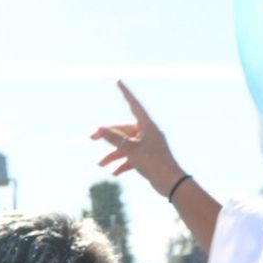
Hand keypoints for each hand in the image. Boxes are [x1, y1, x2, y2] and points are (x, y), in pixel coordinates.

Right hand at [91, 81, 185, 196]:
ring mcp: (148, 145)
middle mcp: (148, 132)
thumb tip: (100, 128)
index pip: (133, 104)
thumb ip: (114, 138)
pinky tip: (114, 173)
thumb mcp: (130, 149)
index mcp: (147, 125)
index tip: (118, 81)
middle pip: (123, 130)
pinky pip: (132, 157)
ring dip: (113, 155)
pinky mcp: (148, 157)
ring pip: (126, 146)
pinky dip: (123, 164)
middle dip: (107, 136)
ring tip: (100, 165)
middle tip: (91, 138)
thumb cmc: (153, 162)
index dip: (125, 93)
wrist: (170, 182)